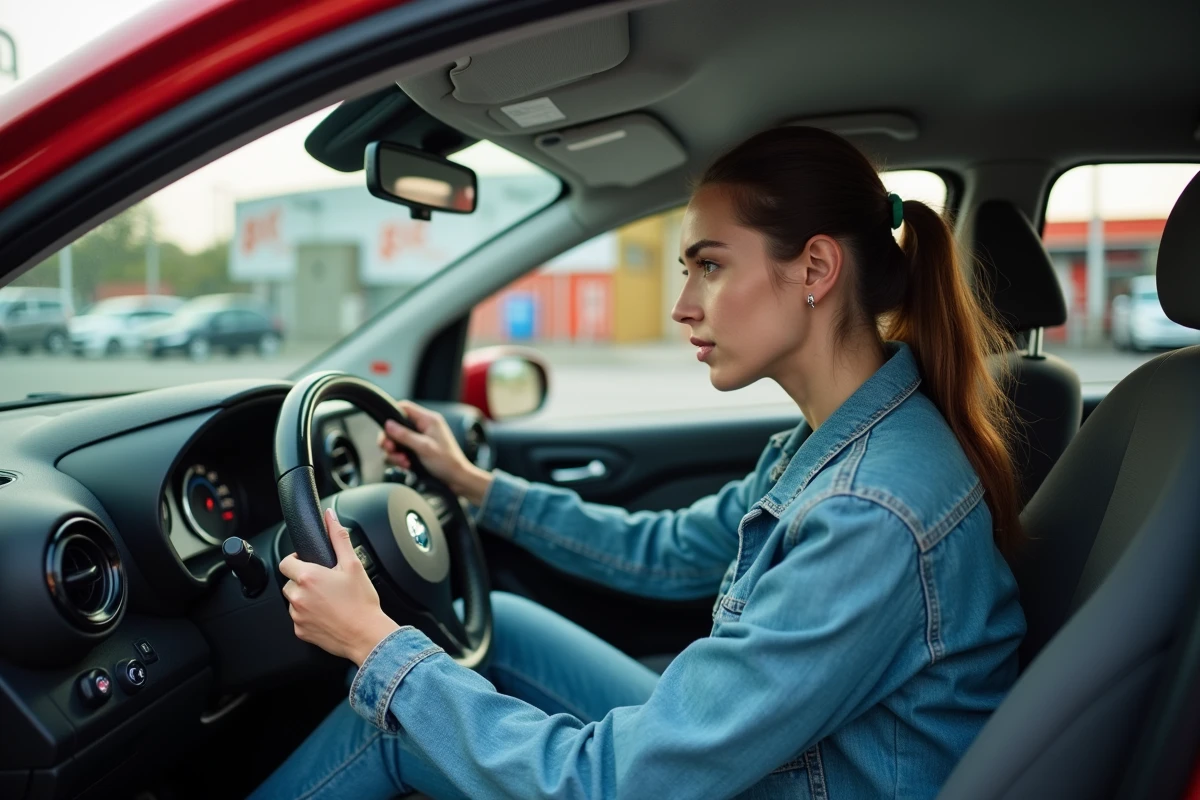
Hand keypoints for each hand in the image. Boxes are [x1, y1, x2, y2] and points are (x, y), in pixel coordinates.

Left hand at [279, 508, 399, 665]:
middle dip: (303, 581)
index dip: (296, 561)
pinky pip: (299, 618)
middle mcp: (298, 597)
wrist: (366, 635)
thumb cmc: (361, 602)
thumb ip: (338, 537)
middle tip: (325, 584)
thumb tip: (330, 517)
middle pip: (290, 582)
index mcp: (308, 577)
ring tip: (328, 600)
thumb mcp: (353, 565)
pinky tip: (327, 614)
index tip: (309, 564)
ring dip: (305, 598)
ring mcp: (297, 616)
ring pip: (294, 601)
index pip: (285, 562)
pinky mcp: (300, 631)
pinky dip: (309, 615)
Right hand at [377, 400, 492, 505]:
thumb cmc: (447, 462)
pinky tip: (406, 466)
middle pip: (397, 426)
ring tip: (403, 462)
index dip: (392, 415)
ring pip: (397, 441)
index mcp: (428, 420)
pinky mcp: (417, 450)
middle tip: (390, 449)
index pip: (405, 407)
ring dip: (395, 452)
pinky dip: (401, 459)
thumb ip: (405, 435)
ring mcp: (420, 439)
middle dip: (390, 440)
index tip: (386, 429)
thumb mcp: (424, 447)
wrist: (457, 479)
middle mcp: (423, 427)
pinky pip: (402, 451)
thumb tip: (388, 424)